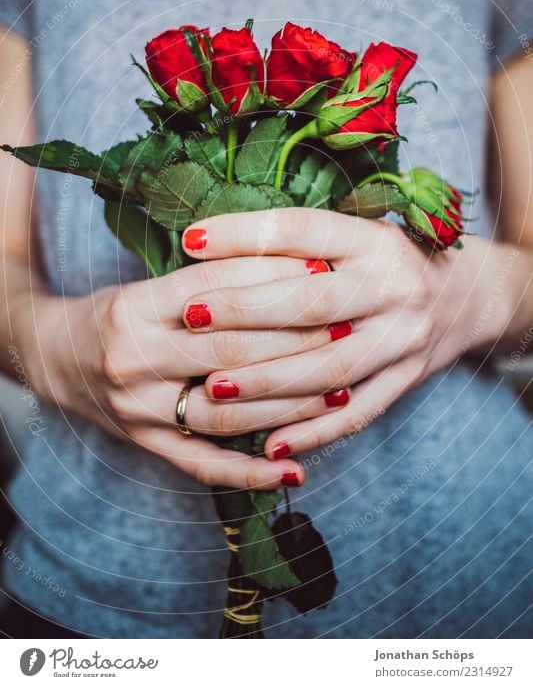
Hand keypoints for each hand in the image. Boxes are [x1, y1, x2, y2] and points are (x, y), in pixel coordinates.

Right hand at [21, 255, 326, 488]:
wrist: (52, 356)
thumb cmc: (111, 313)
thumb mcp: (147, 285)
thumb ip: (207, 280)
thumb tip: (288, 264)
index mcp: (136, 307)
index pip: (218, 290)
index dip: (276, 279)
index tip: (325, 271)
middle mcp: (134, 358)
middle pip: (229, 350)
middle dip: (296, 339)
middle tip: (348, 328)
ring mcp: (138, 408)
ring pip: (225, 412)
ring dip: (287, 405)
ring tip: (340, 392)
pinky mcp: (145, 443)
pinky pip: (202, 465)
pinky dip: (250, 473)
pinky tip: (293, 473)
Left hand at [179, 208, 500, 459]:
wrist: (467, 295)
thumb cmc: (390, 260)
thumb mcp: (358, 234)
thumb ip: (302, 245)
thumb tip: (216, 248)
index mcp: (373, 240)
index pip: (302, 231)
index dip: (245, 235)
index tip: (193, 239)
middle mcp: (393, 286)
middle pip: (311, 303)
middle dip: (245, 311)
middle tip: (191, 316)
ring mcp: (403, 338)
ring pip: (329, 369)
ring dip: (267, 382)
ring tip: (213, 388)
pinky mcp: (407, 379)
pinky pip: (357, 415)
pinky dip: (312, 432)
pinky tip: (270, 445)